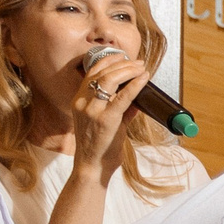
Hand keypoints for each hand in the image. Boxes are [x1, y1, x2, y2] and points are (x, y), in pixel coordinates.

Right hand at [69, 47, 151, 178]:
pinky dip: (135, 85)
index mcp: (79, 101)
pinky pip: (123, 97)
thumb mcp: (106, 122)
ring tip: (141, 68)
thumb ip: (121, 109)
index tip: (123, 56)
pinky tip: (144, 79)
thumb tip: (138, 99)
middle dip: (122, 64)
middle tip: (138, 62)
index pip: (91, 72)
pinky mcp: (106, 120)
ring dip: (129, 70)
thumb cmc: (99, 147)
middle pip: (102, 73)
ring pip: (110, 80)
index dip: (108, 60)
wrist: (92, 166)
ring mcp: (93, 111)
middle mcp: (83, 103)